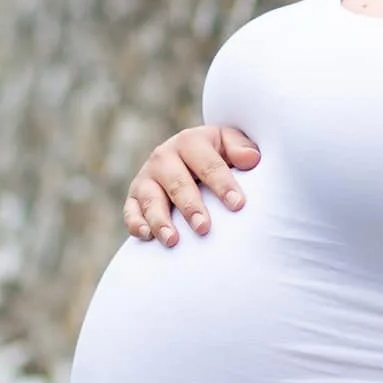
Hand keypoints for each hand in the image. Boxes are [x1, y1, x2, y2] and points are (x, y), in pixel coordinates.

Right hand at [122, 126, 259, 245]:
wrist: (189, 159)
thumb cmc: (216, 155)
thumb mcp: (229, 144)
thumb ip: (240, 148)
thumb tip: (251, 159)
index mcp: (190, 141)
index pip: (208, 164)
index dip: (223, 184)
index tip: (237, 205)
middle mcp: (164, 156)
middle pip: (177, 183)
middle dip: (190, 206)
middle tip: (204, 228)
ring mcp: (146, 177)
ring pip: (150, 198)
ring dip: (160, 220)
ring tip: (172, 240)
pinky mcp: (134, 196)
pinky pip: (130, 211)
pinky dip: (136, 223)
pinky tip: (147, 237)